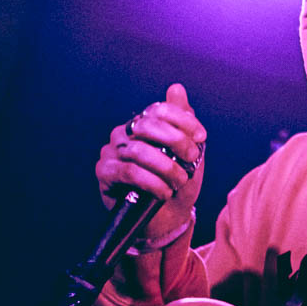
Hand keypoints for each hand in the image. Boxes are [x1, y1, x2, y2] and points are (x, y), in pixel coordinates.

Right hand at [96, 84, 206, 291]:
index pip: (159, 109)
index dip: (183, 120)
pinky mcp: (104, 173)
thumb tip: (176, 87)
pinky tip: (164, 192)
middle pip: (148, 125)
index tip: (202, 137)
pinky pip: (128, 172)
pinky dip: (151, 182)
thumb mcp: (189, 152)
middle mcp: (124, 133)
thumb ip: (184, 121)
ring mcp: (111, 152)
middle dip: (176, 142)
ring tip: (179, 182)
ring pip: (139, 150)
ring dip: (166, 168)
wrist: (169, 217)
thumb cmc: (178, 181)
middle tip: (192, 160)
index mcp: (144, 123)